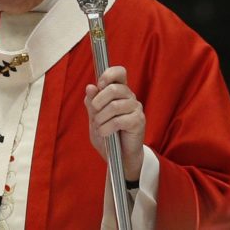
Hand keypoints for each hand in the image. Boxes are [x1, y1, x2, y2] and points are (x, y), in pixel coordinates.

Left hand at [83, 65, 144, 180]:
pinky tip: (105, 133)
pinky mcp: (139, 121)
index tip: (99, 85)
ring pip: (115, 106)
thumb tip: (90, 87)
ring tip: (99, 127)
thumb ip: (92, 102)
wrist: (118, 156)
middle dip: (98, 101)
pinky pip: (119, 120)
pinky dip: (107, 128)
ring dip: (101, 118)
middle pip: (114, 88)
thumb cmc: (107, 134)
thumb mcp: (94, 117)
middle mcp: (129, 96)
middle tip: (95, 113)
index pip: (119, 72)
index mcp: (119, 91)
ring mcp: (136, 108)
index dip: (108, 74)